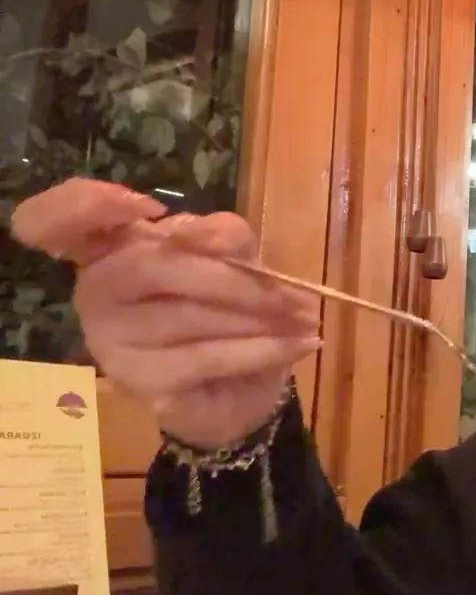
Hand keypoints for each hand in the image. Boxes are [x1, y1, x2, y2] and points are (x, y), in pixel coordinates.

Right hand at [11, 179, 320, 448]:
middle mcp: (95, 290)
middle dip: (235, 278)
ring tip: (302, 319)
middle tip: (292, 295)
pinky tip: (301, 344)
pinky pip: (209, 357)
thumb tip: (207, 236)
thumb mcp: (236, 259)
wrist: (236, 390)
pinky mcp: (138, 381)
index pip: (53, 218)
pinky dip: (265, 349)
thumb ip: (222, 236)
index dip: (86, 204)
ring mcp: (109, 339)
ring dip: (260, 318)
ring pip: (189, 315)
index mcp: (108, 247)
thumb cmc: (228, 312)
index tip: (147, 209)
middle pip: (154, 264)